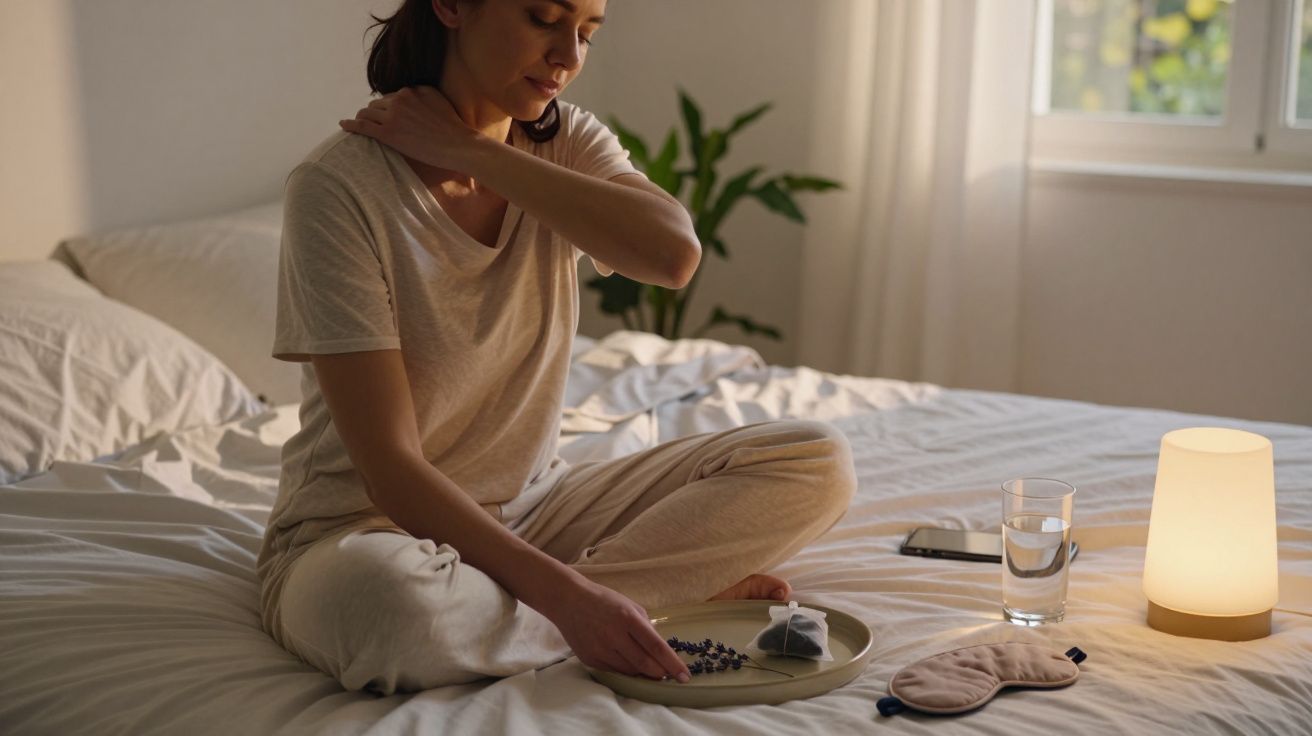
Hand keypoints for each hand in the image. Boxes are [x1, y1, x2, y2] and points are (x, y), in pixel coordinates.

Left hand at [339, 86, 484, 170]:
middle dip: (376, 112)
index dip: (389, 107)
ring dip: (364, 118)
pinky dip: (351, 124)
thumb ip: (422, 93)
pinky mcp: (388, 133)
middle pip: (378, 103)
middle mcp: (401, 98)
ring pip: (368, 112)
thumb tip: (411, 93)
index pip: (392, 95)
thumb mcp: (439, 100)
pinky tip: (343, 125)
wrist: (458, 145)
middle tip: (376, 123)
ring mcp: (393, 115)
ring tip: (360, 124)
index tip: (387, 115)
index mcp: (413, 90)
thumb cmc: (454, 128)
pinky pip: (362, 125)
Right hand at [542, 578, 691, 682]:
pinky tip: (629, 664)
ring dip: (644, 673)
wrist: (568, 601)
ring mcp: (600, 649)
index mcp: (628, 618)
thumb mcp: (629, 605)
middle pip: (645, 665)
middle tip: (669, 675)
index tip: (685, 676)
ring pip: (630, 672)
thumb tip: (659, 650)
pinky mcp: (590, 659)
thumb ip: (645, 627)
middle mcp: (614, 635)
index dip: (673, 664)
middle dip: (661, 673)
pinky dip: (626, 671)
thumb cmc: (604, 600)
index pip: (656, 646)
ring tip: (650, 669)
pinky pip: (615, 672)